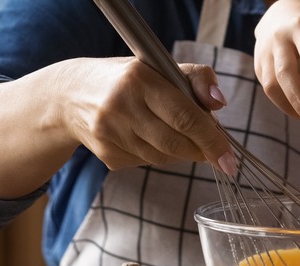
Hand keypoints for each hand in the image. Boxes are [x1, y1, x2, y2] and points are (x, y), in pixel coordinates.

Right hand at [58, 57, 231, 171]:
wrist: (69, 96)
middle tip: (214, 151)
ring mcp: (110, 134)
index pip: (185, 117)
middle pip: (176, 143)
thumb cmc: (129, 80)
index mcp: (139, 80)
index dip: (212, 141)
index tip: (230, 160)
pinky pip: (147, 163)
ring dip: (180, 151)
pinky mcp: (107, 155)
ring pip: (163, 157)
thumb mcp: (161, 68)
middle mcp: (120, 107)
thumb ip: (197, 79)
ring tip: (174, 132)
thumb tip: (219, 104)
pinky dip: (158, 154)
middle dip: (201, 150)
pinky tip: (148, 137)